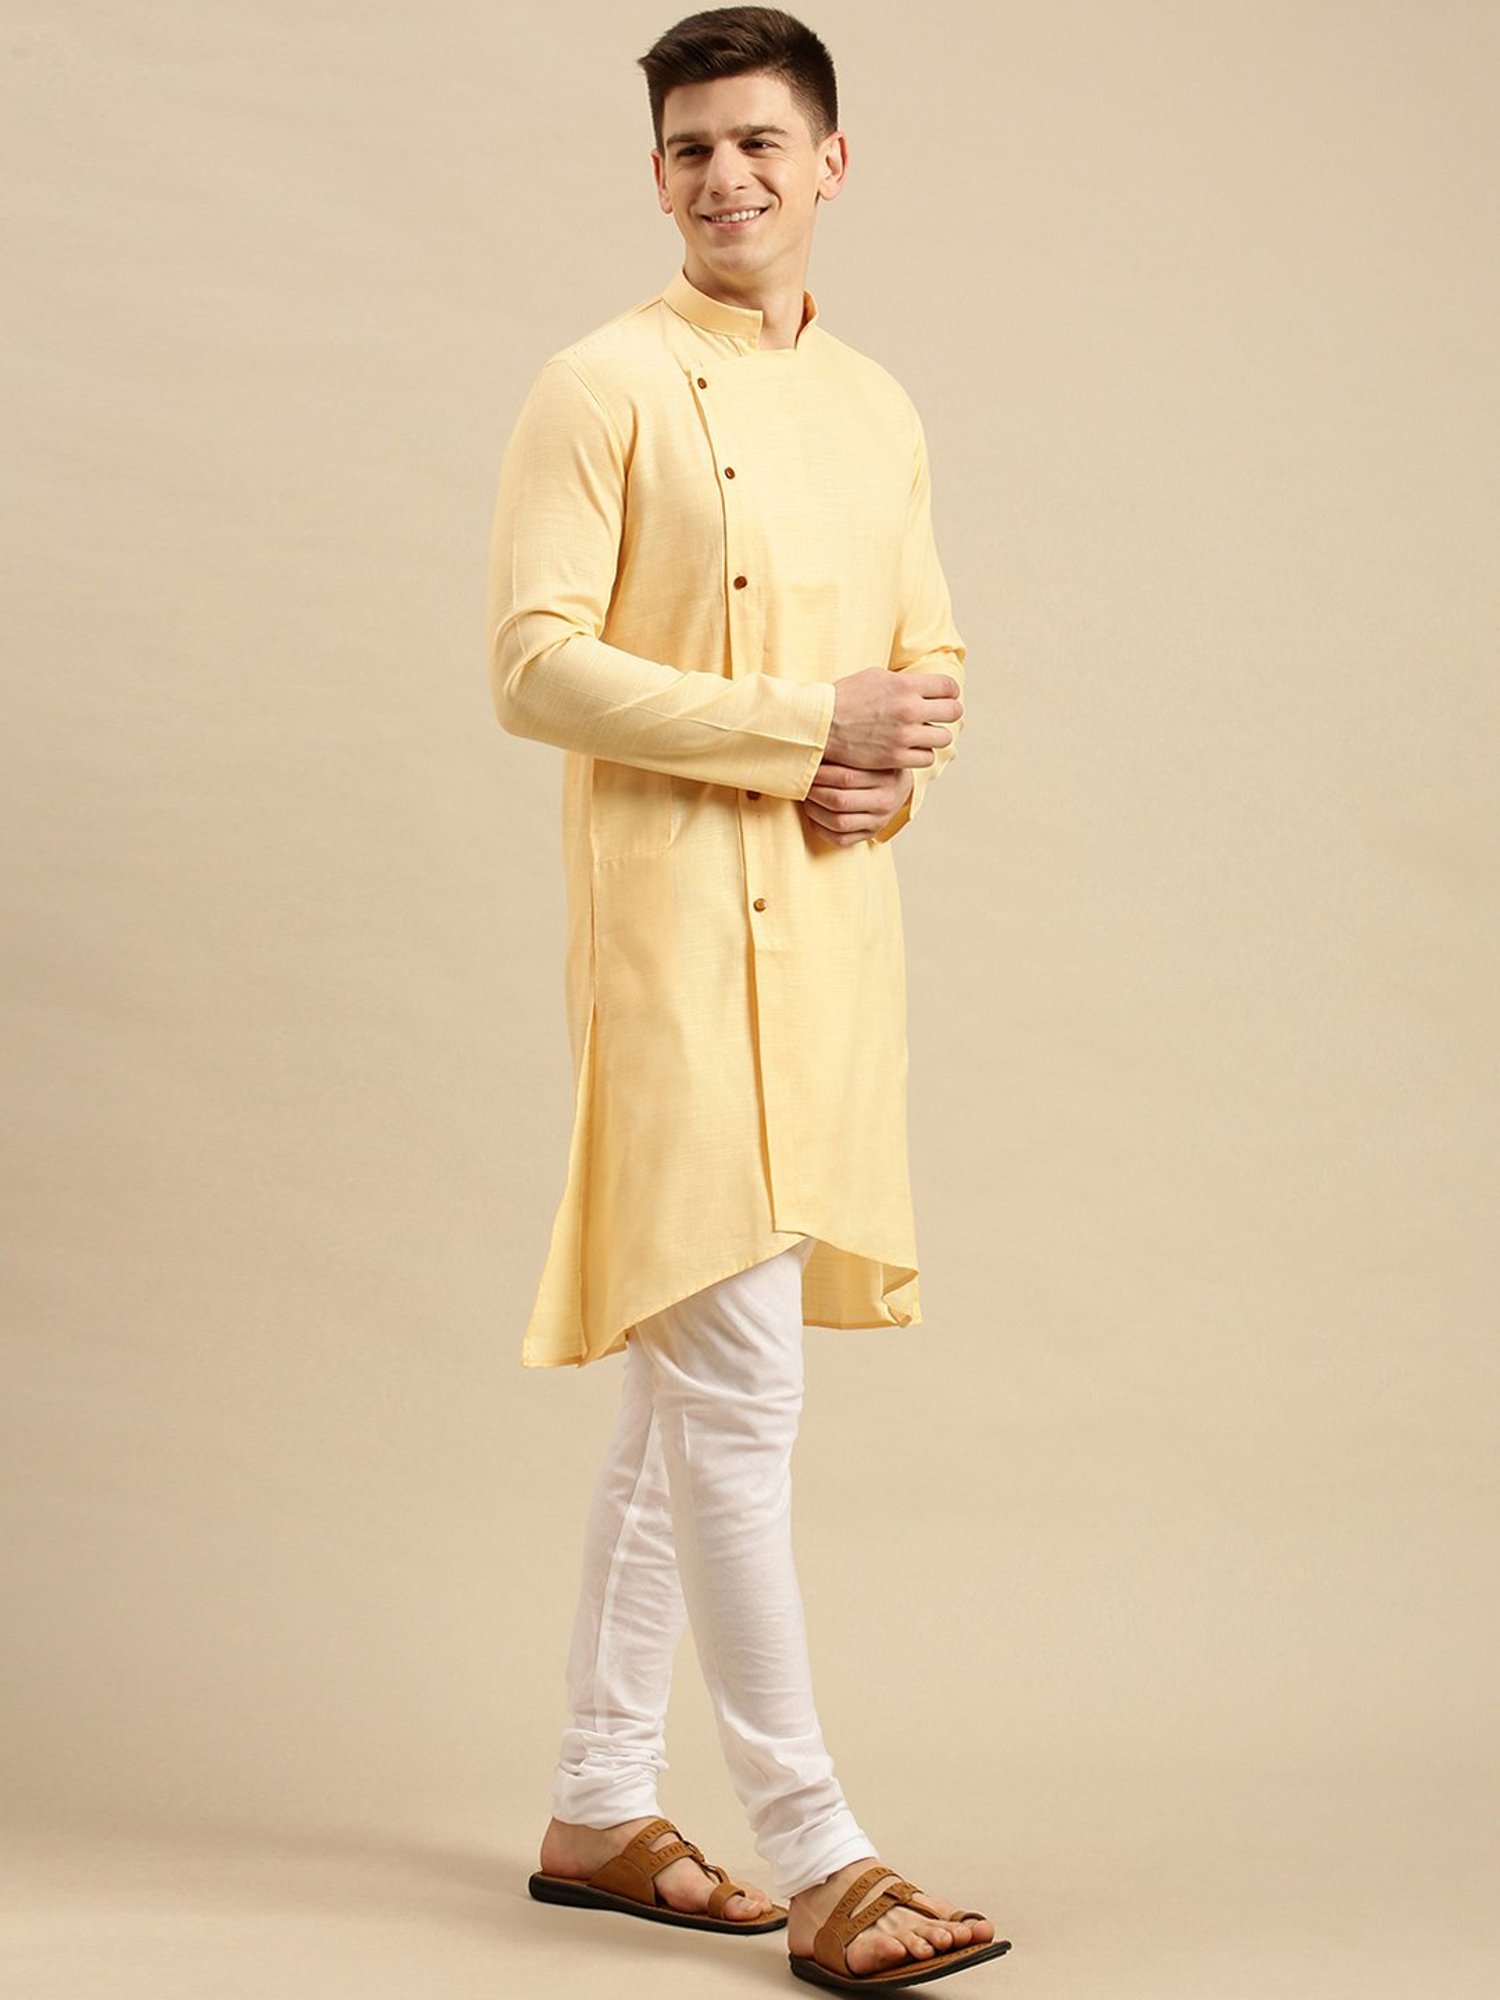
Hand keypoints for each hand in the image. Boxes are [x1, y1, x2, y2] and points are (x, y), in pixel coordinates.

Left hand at [799, 763, 913, 846]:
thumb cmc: (879, 766)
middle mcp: (885, 802)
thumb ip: (849, 753)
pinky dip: (821, 829)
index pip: (845, 778)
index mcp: (886, 778)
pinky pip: (840, 839)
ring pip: (838, 823)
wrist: (901, 786)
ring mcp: (878, 821)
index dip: (820, 775)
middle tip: (804, 784)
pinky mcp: (870, 834)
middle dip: (814, 793)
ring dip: (814, 811)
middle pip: (839, 801)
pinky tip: (815, 816)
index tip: (808, 768)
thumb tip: (814, 749)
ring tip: (807, 799)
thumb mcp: (872, 754)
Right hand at [824, 666, 960, 770]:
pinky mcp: (895, 757)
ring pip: (943, 738)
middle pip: (953, 712)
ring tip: (922, 734)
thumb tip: (924, 685)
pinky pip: (927, 758)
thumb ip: (904, 681)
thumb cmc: (845, 697)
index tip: (943, 696)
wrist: (821, 725)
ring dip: (935, 735)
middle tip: (936, 716)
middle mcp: (909, 710)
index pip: (949, 687)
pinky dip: (922, 754)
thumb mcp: (875, 676)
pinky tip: (910, 749)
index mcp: (905, 686)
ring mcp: (903, 736)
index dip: (949, 692)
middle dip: (947, 712)